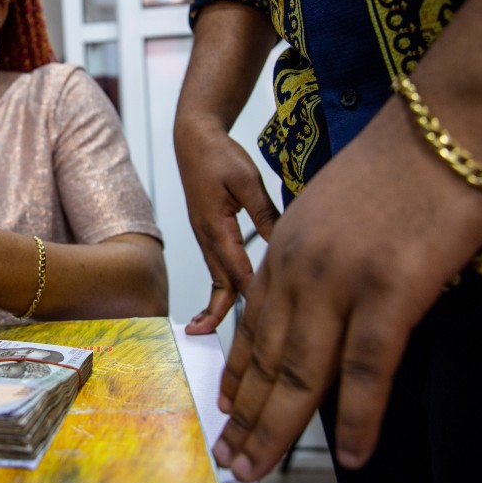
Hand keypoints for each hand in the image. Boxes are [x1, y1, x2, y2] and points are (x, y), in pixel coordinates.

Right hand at [176, 116, 278, 333]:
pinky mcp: (210, 233)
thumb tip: (287, 243)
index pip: (237, 271)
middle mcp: (207, 237)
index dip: (254, 297)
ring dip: (217, 303)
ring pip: (217, 277)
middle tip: (217, 341)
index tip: (270, 320)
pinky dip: (221, 286)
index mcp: (215, 227)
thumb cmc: (220, 156)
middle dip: (219, 312)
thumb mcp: (247, 181)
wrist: (194, 140)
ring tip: (210, 330)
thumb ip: (266, 214)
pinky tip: (226, 298)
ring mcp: (206, 236)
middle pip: (219, 283)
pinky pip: (217, 266)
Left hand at [213, 98, 481, 480]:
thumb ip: (317, 259)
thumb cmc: (396, 167)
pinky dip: (355, 419)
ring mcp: (340, 281)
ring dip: (277, 430)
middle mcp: (299, 269)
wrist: (441, 125)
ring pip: (300, 372)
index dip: (239, 375)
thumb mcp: (333, 212)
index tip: (228, 410)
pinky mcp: (388, 290)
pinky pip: (364, 370)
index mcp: (285, 249)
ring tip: (259, 469)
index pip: (252, 325)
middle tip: (231, 459)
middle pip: (266, 359)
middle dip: (246, 416)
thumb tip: (325, 304)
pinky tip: (348, 453)